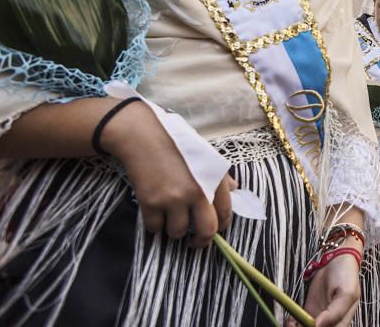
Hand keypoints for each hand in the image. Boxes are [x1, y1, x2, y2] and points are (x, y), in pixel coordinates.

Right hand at [104, 100, 234, 247]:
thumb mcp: (205, 156)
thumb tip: (236, 190)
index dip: (221, 227)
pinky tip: (154, 215)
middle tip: (194, 242)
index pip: (225, 213)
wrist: (143, 136)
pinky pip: (154, 228)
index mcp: (214, 179)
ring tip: (170, 220)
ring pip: (178, 232)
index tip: (214, 231)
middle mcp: (198, 191)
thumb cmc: (177, 143)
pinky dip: (154, 226)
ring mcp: (174, 198)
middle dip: (200, 241)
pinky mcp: (151, 202)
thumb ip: (220, 175)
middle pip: (206, 231)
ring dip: (174, 231)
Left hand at [290, 253, 360, 326]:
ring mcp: (318, 319)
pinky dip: (292, 323)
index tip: (310, 325)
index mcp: (342, 322)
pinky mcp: (309, 312)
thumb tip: (318, 326)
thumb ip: (335, 312)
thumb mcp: (347, 293)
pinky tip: (290, 319)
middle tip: (295, 324)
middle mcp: (330, 323)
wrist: (336, 260)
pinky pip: (299, 324)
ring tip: (291, 322)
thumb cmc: (346, 275)